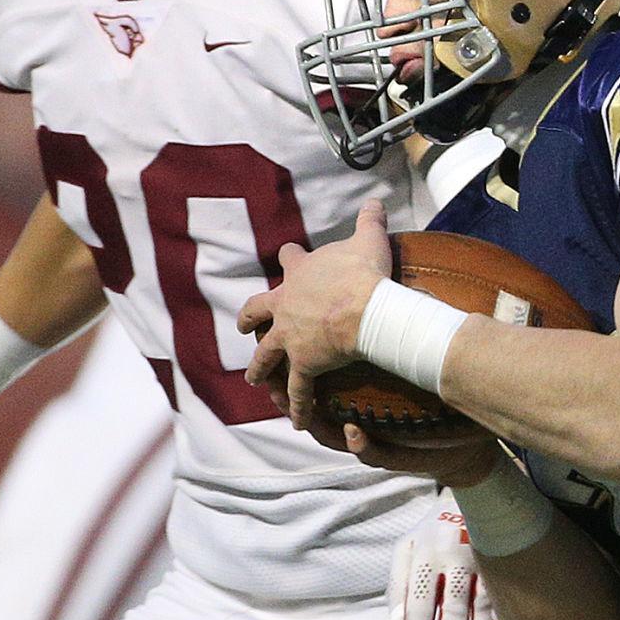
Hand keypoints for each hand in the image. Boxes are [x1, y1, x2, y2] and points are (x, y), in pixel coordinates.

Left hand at [239, 200, 392, 429]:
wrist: (365, 308)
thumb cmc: (364, 273)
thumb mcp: (367, 239)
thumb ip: (369, 219)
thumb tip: (376, 199)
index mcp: (298, 274)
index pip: (288, 260)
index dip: (288, 257)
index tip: (286, 254)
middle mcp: (285, 305)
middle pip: (256, 310)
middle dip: (248, 317)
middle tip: (243, 326)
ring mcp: (290, 337)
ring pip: (266, 354)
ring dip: (259, 366)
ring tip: (254, 378)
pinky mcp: (303, 363)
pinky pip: (298, 389)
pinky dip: (298, 405)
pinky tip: (297, 420)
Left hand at [388, 493, 499, 619]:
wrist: (474, 486)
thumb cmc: (432, 529)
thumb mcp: (406, 549)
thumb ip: (396, 589)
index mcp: (423, 552)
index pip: (418, 604)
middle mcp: (452, 553)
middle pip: (449, 609)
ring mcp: (481, 554)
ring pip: (480, 605)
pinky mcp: (503, 557)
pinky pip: (502, 595)